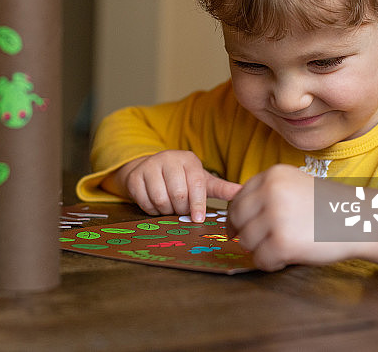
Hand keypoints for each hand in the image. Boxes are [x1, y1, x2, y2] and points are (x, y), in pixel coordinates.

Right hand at [102, 150, 241, 221]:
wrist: (151, 168)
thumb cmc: (182, 177)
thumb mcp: (202, 180)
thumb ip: (222, 188)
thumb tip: (243, 193)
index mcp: (188, 159)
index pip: (195, 183)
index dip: (197, 204)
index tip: (198, 219)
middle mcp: (168, 158)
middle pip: (177, 194)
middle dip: (181, 209)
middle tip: (182, 211)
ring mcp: (149, 166)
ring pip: (160, 199)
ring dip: (166, 211)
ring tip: (171, 208)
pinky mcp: (134, 177)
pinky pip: (144, 202)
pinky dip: (152, 210)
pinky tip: (157, 205)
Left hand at [227, 164, 356, 270]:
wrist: (361, 221)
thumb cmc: (328, 207)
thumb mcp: (295, 185)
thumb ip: (267, 194)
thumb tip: (235, 216)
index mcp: (273, 175)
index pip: (239, 197)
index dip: (237, 216)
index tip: (237, 228)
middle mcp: (271, 192)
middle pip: (237, 218)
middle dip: (244, 233)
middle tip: (255, 242)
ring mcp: (276, 217)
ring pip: (247, 240)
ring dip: (260, 249)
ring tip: (281, 248)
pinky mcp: (282, 243)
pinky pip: (260, 259)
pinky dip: (270, 263)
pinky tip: (285, 258)